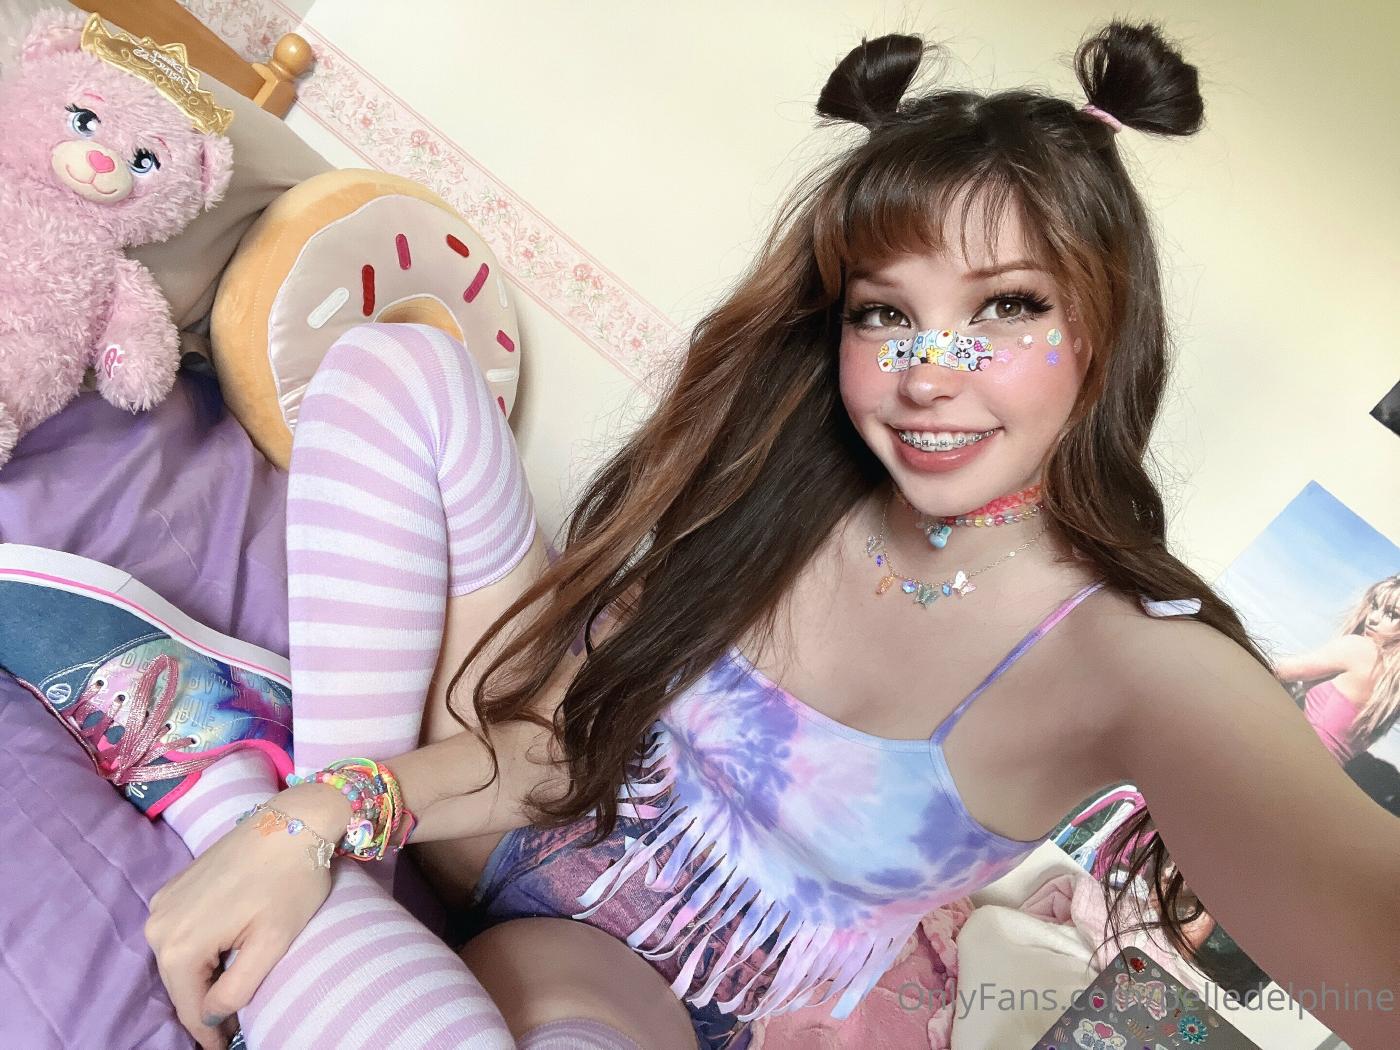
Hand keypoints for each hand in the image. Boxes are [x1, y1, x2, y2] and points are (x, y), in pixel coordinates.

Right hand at [145, 784, 350, 1049]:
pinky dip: (198, 953)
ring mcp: (162, 903)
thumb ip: (237, 987)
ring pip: (178, 961)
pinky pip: (180, 935)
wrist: (293, 820)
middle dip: (204, 1007)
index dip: (210, 1035)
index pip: (190, 1007)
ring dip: (201, 979)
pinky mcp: (173, 888)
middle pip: (180, 984)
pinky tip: (221, 959)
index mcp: (180, 944)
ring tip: (228, 997)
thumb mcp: (272, 942)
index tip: (225, 1049)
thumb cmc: (291, 880)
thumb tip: (212, 1014)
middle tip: (231, 1028)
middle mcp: (159, 925)